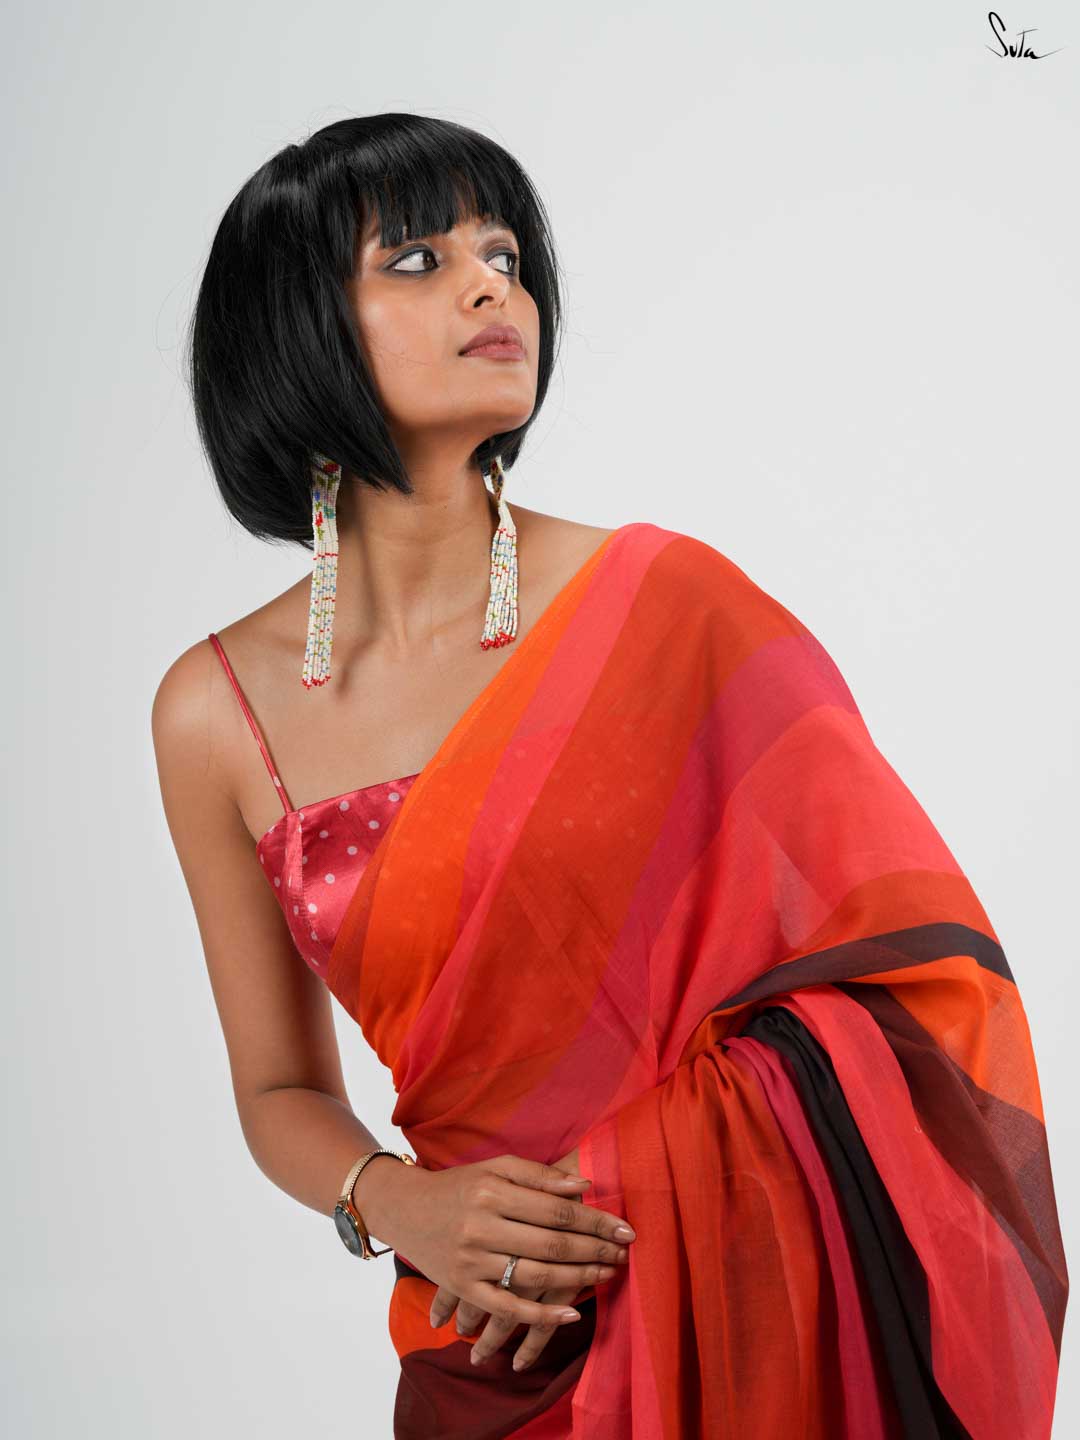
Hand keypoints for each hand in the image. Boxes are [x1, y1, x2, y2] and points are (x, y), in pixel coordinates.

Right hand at [428, 1146, 636, 1371]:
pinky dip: (542, 1316)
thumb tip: (583, 1184)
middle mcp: (481, 1226)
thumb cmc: (459, 1186)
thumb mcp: (494, 1167)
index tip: (625, 1227)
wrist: (404, 1208)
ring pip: (535, 1276)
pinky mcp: (464, 1287)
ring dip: (578, 1278)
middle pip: (551, 1244)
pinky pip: (509, 1307)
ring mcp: (471, 1261)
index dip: (595, 1220)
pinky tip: (573, 1313)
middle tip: (625, 1252)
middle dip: (594, 1249)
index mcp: (492, 1191)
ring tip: (607, 1273)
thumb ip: (538, 1175)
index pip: (556, 1209)